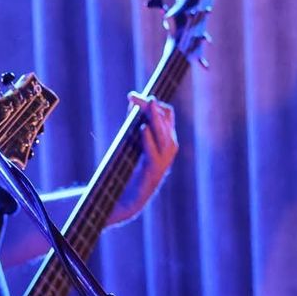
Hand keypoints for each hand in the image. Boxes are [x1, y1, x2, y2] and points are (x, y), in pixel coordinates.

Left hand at [109, 91, 178, 224]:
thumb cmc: (130, 170)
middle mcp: (169, 149)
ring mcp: (164, 161)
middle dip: (151, 107)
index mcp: (166, 141)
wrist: (127, 199)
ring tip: (147, 107)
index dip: (152, 103)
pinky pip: (154, 154)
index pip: (167, 115)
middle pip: (166, 122)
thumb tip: (133, 101)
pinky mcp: (154, 172)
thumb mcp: (133, 142)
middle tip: (137, 97)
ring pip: (165, 136)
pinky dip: (149, 140)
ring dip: (154, 120)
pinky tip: (142, 129)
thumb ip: (134, 124)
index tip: (132, 96)